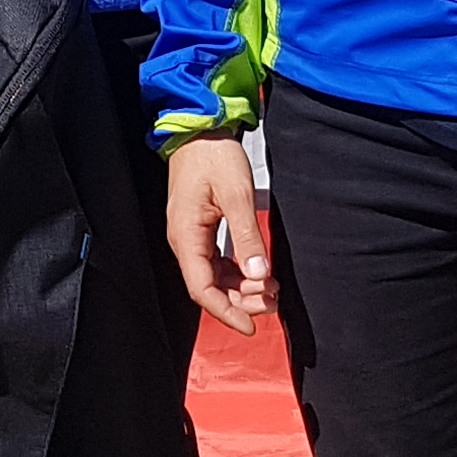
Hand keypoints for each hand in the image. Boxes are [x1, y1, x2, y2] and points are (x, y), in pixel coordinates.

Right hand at [166, 137, 269, 336]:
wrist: (200, 130)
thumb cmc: (214, 156)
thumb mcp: (237, 194)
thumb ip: (247, 236)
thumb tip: (258, 273)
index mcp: (186, 236)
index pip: (202, 289)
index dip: (227, 312)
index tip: (251, 325)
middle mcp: (184, 241)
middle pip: (209, 287)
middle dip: (241, 301)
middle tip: (273, 301)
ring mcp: (190, 236)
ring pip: (214, 277)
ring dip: (242, 287)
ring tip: (272, 289)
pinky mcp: (200, 230)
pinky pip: (216, 262)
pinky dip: (238, 272)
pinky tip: (259, 272)